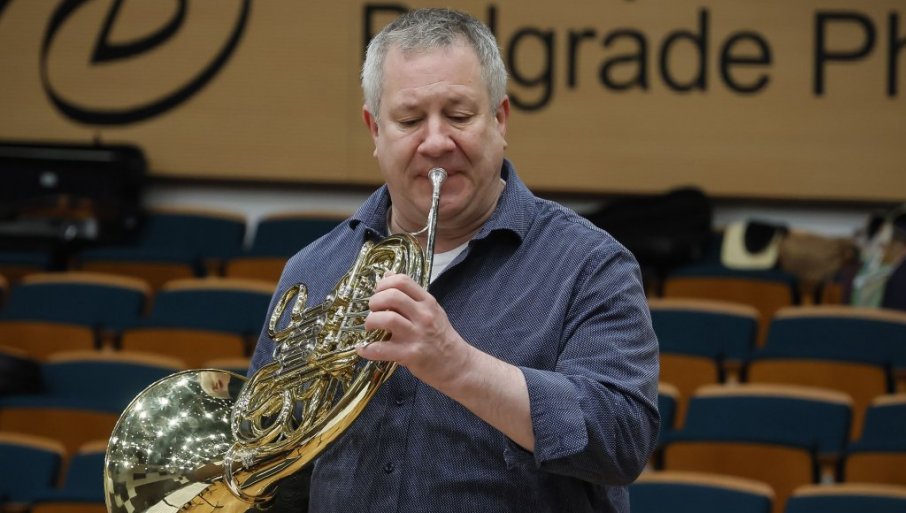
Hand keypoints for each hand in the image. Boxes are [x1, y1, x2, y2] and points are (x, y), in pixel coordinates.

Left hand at [356, 271, 471, 391]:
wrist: (456, 364)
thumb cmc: (440, 336)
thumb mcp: (431, 310)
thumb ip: (410, 295)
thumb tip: (387, 275)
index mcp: (427, 302)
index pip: (402, 281)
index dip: (384, 284)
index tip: (378, 293)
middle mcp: (423, 315)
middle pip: (392, 296)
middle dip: (374, 301)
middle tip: (373, 311)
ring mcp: (417, 335)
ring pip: (386, 319)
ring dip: (371, 321)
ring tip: (370, 327)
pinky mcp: (410, 354)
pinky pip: (381, 349)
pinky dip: (367, 349)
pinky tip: (363, 349)